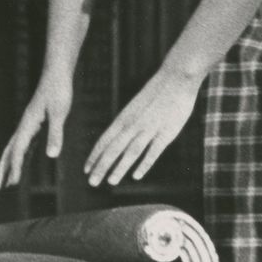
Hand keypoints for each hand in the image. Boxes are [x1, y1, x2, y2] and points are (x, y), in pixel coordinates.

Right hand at [0, 69, 74, 190]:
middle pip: (9, 151)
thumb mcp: (59, 112)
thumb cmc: (58, 90)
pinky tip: (22, 163)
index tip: (12, 184)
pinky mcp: (36, 124)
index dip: (15, 168)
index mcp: (28, 124)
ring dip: (9, 165)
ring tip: (6, 181)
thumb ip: (55, 134)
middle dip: (2, 170)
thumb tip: (52, 156)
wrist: (56, 73)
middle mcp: (25, 126)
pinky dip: (21, 157)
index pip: (18, 150)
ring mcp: (29, 125)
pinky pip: (25, 145)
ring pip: (15, 149)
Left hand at [84, 67, 200, 186]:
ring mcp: (149, 129)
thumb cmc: (155, 93)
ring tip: (110, 182)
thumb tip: (117, 136)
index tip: (86, 169)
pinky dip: (144, 164)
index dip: (95, 156)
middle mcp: (133, 124)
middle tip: (91, 182)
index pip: (104, 140)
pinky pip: (153, 151)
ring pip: (131, 152)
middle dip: (101, 166)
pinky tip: (136, 176)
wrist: (175, 79)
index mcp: (124, 117)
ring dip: (119, 168)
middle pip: (114, 149)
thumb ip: (127, 122)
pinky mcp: (166, 133)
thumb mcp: (135, 107)